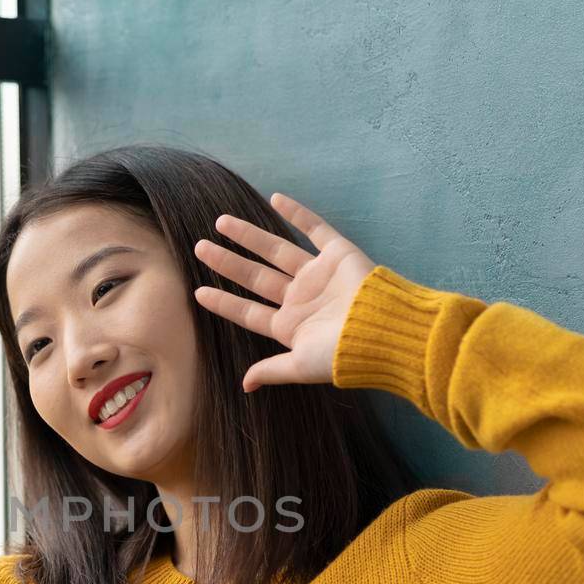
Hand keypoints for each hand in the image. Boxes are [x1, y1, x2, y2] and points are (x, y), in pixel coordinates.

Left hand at [192, 192, 377, 392]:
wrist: (385, 331)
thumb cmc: (343, 354)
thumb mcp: (301, 366)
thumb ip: (272, 370)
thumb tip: (245, 385)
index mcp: (291, 325)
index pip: (248, 312)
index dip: (223, 302)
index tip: (198, 292)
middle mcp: (301, 297)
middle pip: (255, 276)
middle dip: (227, 263)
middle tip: (199, 248)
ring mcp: (317, 274)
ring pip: (275, 250)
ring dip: (249, 236)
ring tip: (220, 222)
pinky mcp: (338, 254)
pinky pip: (314, 228)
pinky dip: (297, 213)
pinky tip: (274, 199)